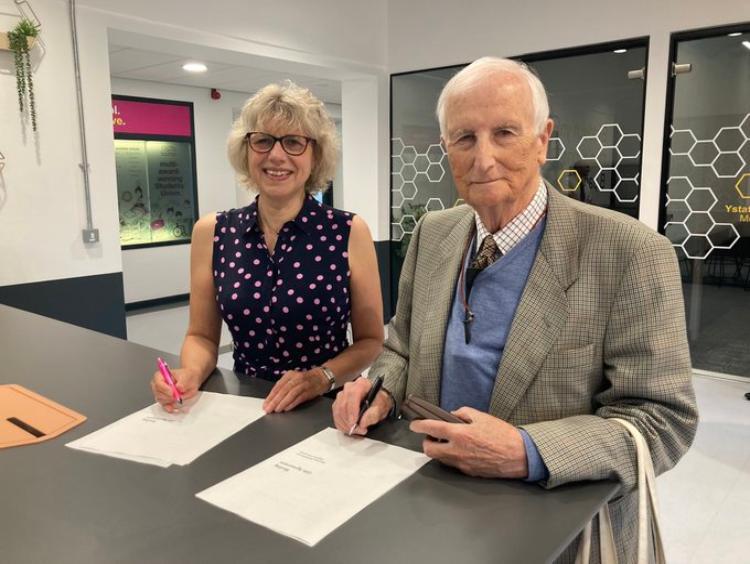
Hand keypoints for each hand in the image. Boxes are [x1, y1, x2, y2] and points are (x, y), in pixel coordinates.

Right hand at [150, 366, 201, 412]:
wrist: (190, 380)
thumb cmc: (186, 376)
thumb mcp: (186, 375)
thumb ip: (183, 381)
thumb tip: (178, 387)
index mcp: (160, 376)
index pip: (157, 383)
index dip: (164, 389)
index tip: (172, 392)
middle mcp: (158, 385)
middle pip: (158, 394)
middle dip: (169, 397)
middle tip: (178, 396)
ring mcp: (160, 394)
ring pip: (162, 401)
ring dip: (172, 401)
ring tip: (180, 398)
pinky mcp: (165, 401)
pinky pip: (165, 407)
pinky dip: (171, 408)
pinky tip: (176, 408)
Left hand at [263, 369, 327, 412]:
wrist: (322, 377)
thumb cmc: (306, 380)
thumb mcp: (293, 379)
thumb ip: (284, 387)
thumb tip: (273, 399)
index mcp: (289, 375)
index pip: (277, 387)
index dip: (270, 396)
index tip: (265, 404)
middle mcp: (295, 378)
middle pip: (283, 390)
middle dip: (274, 401)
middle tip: (268, 409)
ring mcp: (303, 384)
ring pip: (290, 394)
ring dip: (282, 403)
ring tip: (276, 410)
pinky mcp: (309, 391)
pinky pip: (299, 398)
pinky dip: (292, 404)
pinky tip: (287, 409)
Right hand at [332, 377, 391, 435]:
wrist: (376, 402)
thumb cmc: (379, 401)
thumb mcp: (382, 407)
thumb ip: (373, 414)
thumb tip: (363, 422)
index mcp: (362, 384)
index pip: (353, 395)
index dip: (352, 410)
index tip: (355, 422)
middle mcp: (350, 387)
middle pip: (343, 403)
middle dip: (348, 420)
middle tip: (356, 429)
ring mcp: (342, 394)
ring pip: (338, 410)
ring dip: (344, 423)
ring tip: (354, 430)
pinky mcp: (338, 402)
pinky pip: (335, 414)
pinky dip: (341, 424)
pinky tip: (348, 428)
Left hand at [409, 407, 527, 478]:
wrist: (519, 456)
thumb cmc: (503, 435)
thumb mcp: (482, 416)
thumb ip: (463, 413)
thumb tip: (453, 415)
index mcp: (460, 434)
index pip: (432, 428)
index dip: (419, 426)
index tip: (414, 424)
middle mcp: (457, 450)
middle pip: (429, 450)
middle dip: (426, 442)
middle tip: (432, 435)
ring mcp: (462, 464)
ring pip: (440, 459)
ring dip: (439, 450)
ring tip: (448, 442)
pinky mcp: (468, 472)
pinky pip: (453, 464)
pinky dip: (451, 457)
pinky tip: (460, 450)